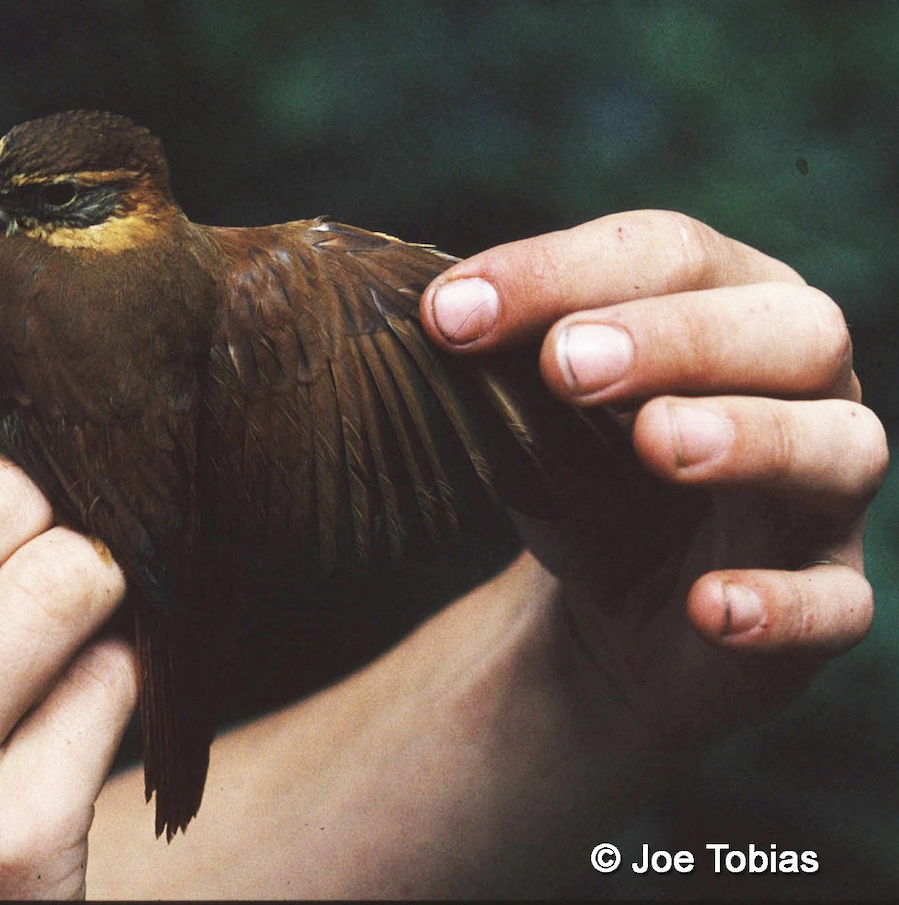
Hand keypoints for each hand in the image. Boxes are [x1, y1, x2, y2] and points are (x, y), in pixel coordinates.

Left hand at [420, 209, 885, 745]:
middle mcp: (801, 385)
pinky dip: (780, 604)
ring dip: (751, 438)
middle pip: (792, 328)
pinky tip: (706, 607)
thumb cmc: (586, 482)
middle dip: (677, 337)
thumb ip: (505, 360)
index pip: (670, 255)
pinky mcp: (828, 597)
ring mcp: (824, 496)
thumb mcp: (534, 415)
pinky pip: (835, 602)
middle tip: (565, 363)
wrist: (614, 614)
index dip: (560, 272)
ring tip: (656, 442)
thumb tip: (444, 310)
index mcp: (728, 305)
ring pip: (840, 447)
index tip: (449, 314)